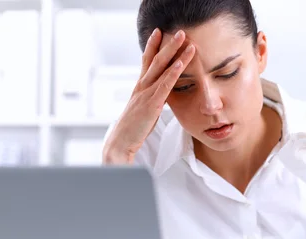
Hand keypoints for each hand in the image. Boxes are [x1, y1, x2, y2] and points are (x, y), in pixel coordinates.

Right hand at [102, 29, 195, 163]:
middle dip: (167, 44)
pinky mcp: (152, 104)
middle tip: (178, 30)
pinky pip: (164, 85)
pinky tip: (181, 63)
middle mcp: (141, 86)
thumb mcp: (144, 110)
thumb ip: (153, 100)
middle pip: (155, 59)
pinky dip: (173, 72)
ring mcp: (146, 93)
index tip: (158, 32)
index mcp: (139, 87)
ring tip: (184, 39)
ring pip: (161, 68)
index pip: (146, 61)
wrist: (121, 141)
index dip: (152, 46)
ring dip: (174, 52)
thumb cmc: (133, 129)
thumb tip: (163, 96)